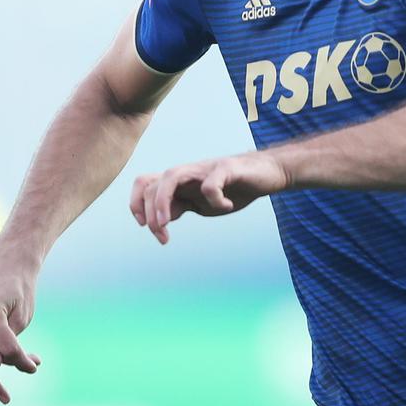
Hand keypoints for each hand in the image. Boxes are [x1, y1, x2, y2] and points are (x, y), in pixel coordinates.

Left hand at [129, 151, 288, 244]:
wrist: (267, 172)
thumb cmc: (233, 188)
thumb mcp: (200, 202)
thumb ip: (179, 206)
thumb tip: (159, 219)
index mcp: (180, 182)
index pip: (145, 184)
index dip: (137, 205)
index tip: (147, 227)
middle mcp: (188, 173)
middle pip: (153, 184)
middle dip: (151, 214)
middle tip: (163, 236)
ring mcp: (205, 168)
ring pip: (171, 177)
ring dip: (163, 203)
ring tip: (168, 224)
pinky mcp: (226, 168)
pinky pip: (211, 185)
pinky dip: (216, 201)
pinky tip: (227, 206)